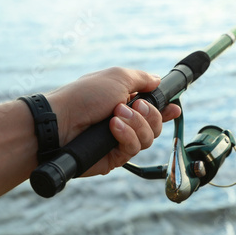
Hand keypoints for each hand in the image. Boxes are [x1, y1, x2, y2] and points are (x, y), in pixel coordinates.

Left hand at [46, 67, 180, 175]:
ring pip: (149, 138)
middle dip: (150, 114)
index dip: (166, 110)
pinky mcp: (115, 157)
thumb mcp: (117, 77)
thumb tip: (158, 80)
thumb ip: (142, 79)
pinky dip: (126, 136)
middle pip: (157, 125)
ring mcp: (121, 140)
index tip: (174, 108)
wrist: (61, 122)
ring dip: (136, 124)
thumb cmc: (85, 96)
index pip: (154, 108)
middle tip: (134, 106)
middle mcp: (126, 122)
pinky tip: (113, 128)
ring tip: (115, 116)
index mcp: (127, 101)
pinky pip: (134, 149)